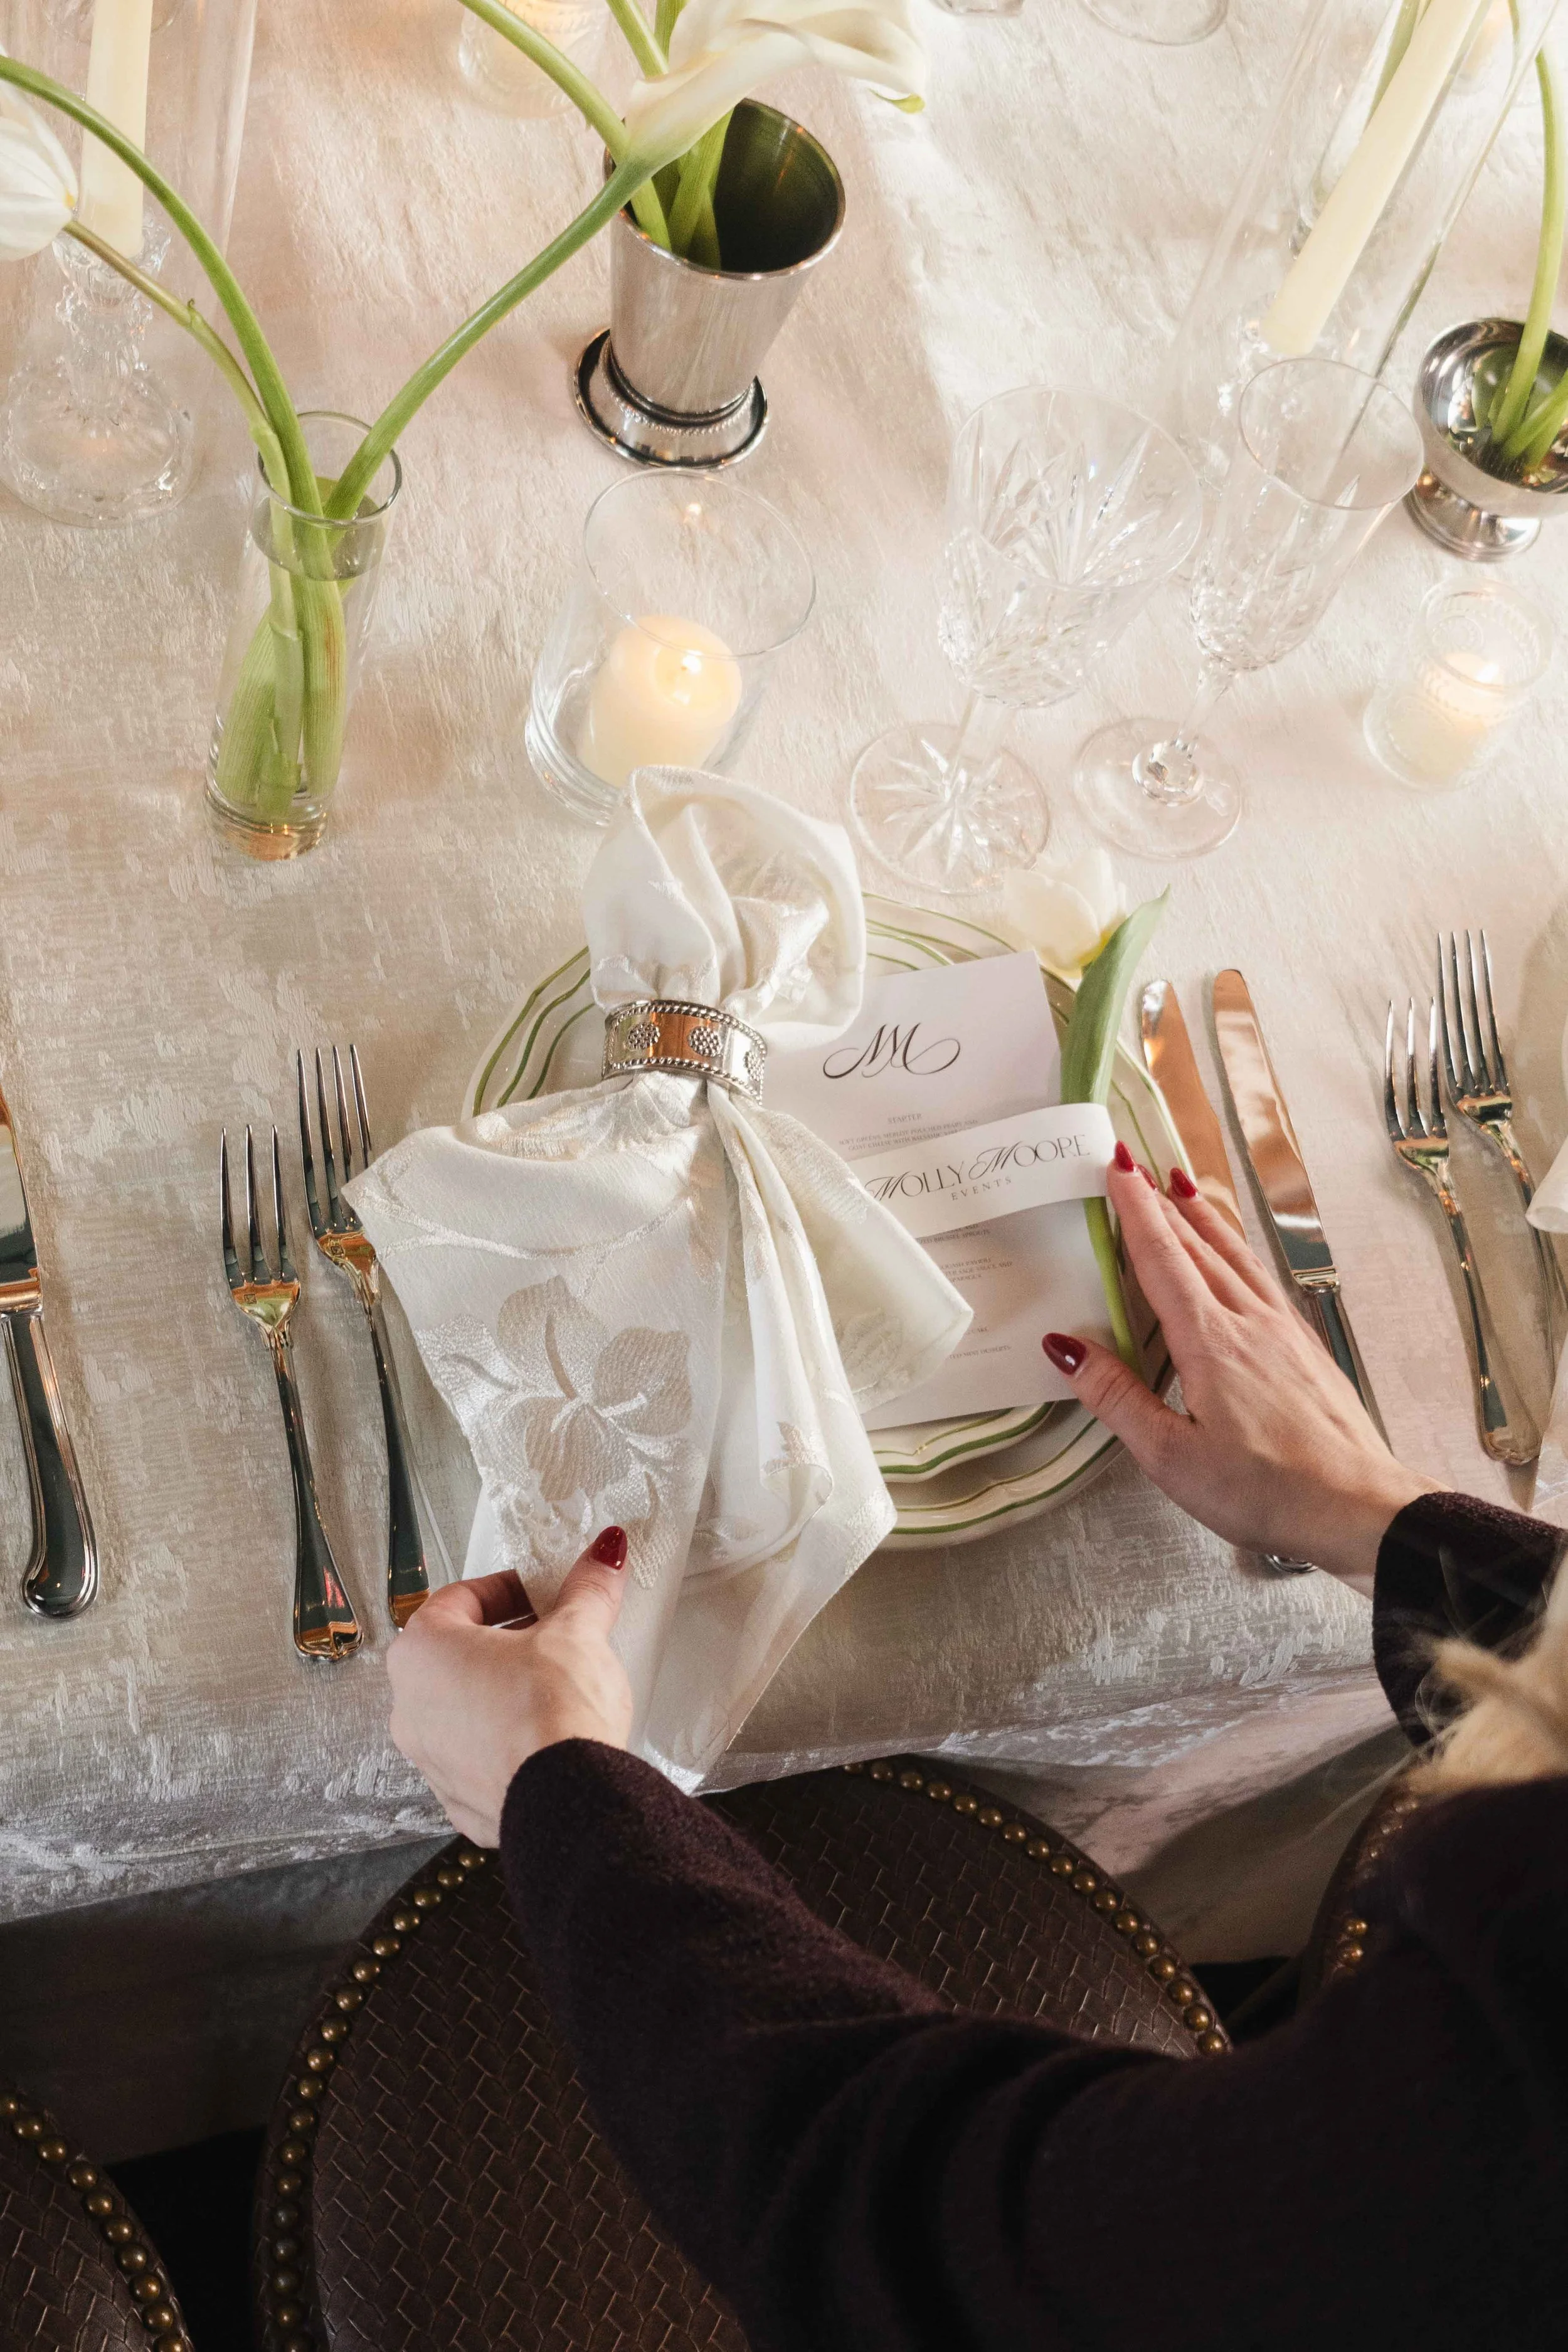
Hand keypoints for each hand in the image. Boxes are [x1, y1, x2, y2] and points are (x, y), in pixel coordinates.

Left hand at [387, 1527, 633, 1844]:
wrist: (570, 1802)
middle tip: (553, 1635)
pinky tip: (547, 1736)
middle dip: (507, 1640)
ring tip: (555, 1687)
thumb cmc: (552, 1713)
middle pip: (458, 1654)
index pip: (459, 1598)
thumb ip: (587, 1588)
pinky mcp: (460, 1800)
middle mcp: (410, 1707)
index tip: (540, 1592)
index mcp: (421, 1653)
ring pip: (465, 1708)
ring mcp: (431, 1760)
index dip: (507, 1589)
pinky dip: (508, 1742)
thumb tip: (603, 1554)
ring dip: (504, 1692)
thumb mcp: (577, 1632)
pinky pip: (480, 1756)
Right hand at [1044, 1154, 1433, 1589]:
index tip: (1116, 1165)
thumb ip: (1117, 1397)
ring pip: (1235, 1256)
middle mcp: (1249, 1322)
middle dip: (1161, 1203)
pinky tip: (1236, 1256)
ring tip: (1182, 1187)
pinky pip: (1261, 1279)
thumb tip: (1067, 1346)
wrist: (1360, 1507)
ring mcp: (1283, 1331)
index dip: (1136, 1209)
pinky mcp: (1305, 1348)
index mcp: (1210, 1341)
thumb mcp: (1171, 1456)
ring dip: (1203, 1219)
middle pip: (1198, 1246)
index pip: (1163, 1258)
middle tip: (1136, 1164)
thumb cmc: (1266, 1490)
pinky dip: (1237, 1250)